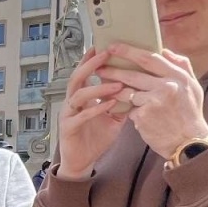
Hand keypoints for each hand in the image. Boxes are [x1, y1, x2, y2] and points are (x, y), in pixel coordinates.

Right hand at [53, 48, 130, 178]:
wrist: (82, 161)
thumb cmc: (95, 137)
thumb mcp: (113, 117)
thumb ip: (122, 102)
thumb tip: (139, 87)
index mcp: (81, 97)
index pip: (84, 73)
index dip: (91, 59)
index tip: (102, 45)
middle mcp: (72, 103)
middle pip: (77, 77)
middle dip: (90, 65)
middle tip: (105, 54)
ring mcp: (68, 114)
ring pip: (78, 95)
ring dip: (98, 87)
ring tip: (117, 83)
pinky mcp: (68, 128)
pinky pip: (81, 115)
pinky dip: (95, 108)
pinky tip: (109, 104)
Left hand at [94, 43, 207, 159]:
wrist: (189, 143)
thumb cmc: (189, 115)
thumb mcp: (193, 87)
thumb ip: (181, 66)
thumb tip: (165, 51)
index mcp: (178, 76)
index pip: (150, 58)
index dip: (129, 51)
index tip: (114, 47)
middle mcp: (166, 86)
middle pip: (133, 74)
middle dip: (113, 69)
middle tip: (99, 67)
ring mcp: (154, 101)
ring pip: (127, 91)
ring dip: (114, 89)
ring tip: (104, 87)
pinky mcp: (143, 116)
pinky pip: (129, 109)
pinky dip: (128, 110)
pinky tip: (127, 112)